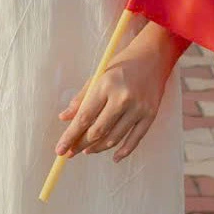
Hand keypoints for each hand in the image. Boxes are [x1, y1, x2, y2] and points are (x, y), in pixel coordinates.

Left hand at [55, 29, 180, 162]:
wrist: (153, 56)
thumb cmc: (122, 65)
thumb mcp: (99, 75)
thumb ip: (82, 98)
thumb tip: (64, 118)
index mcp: (106, 85)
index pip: (84, 117)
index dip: (70, 136)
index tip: (60, 149)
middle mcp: (122, 98)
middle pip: (98, 130)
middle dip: (81, 144)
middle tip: (71, 152)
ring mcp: (138, 108)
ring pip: (114, 138)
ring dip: (98, 148)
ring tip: (88, 150)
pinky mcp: (151, 115)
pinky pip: (135, 139)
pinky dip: (124, 151)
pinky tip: (114, 157)